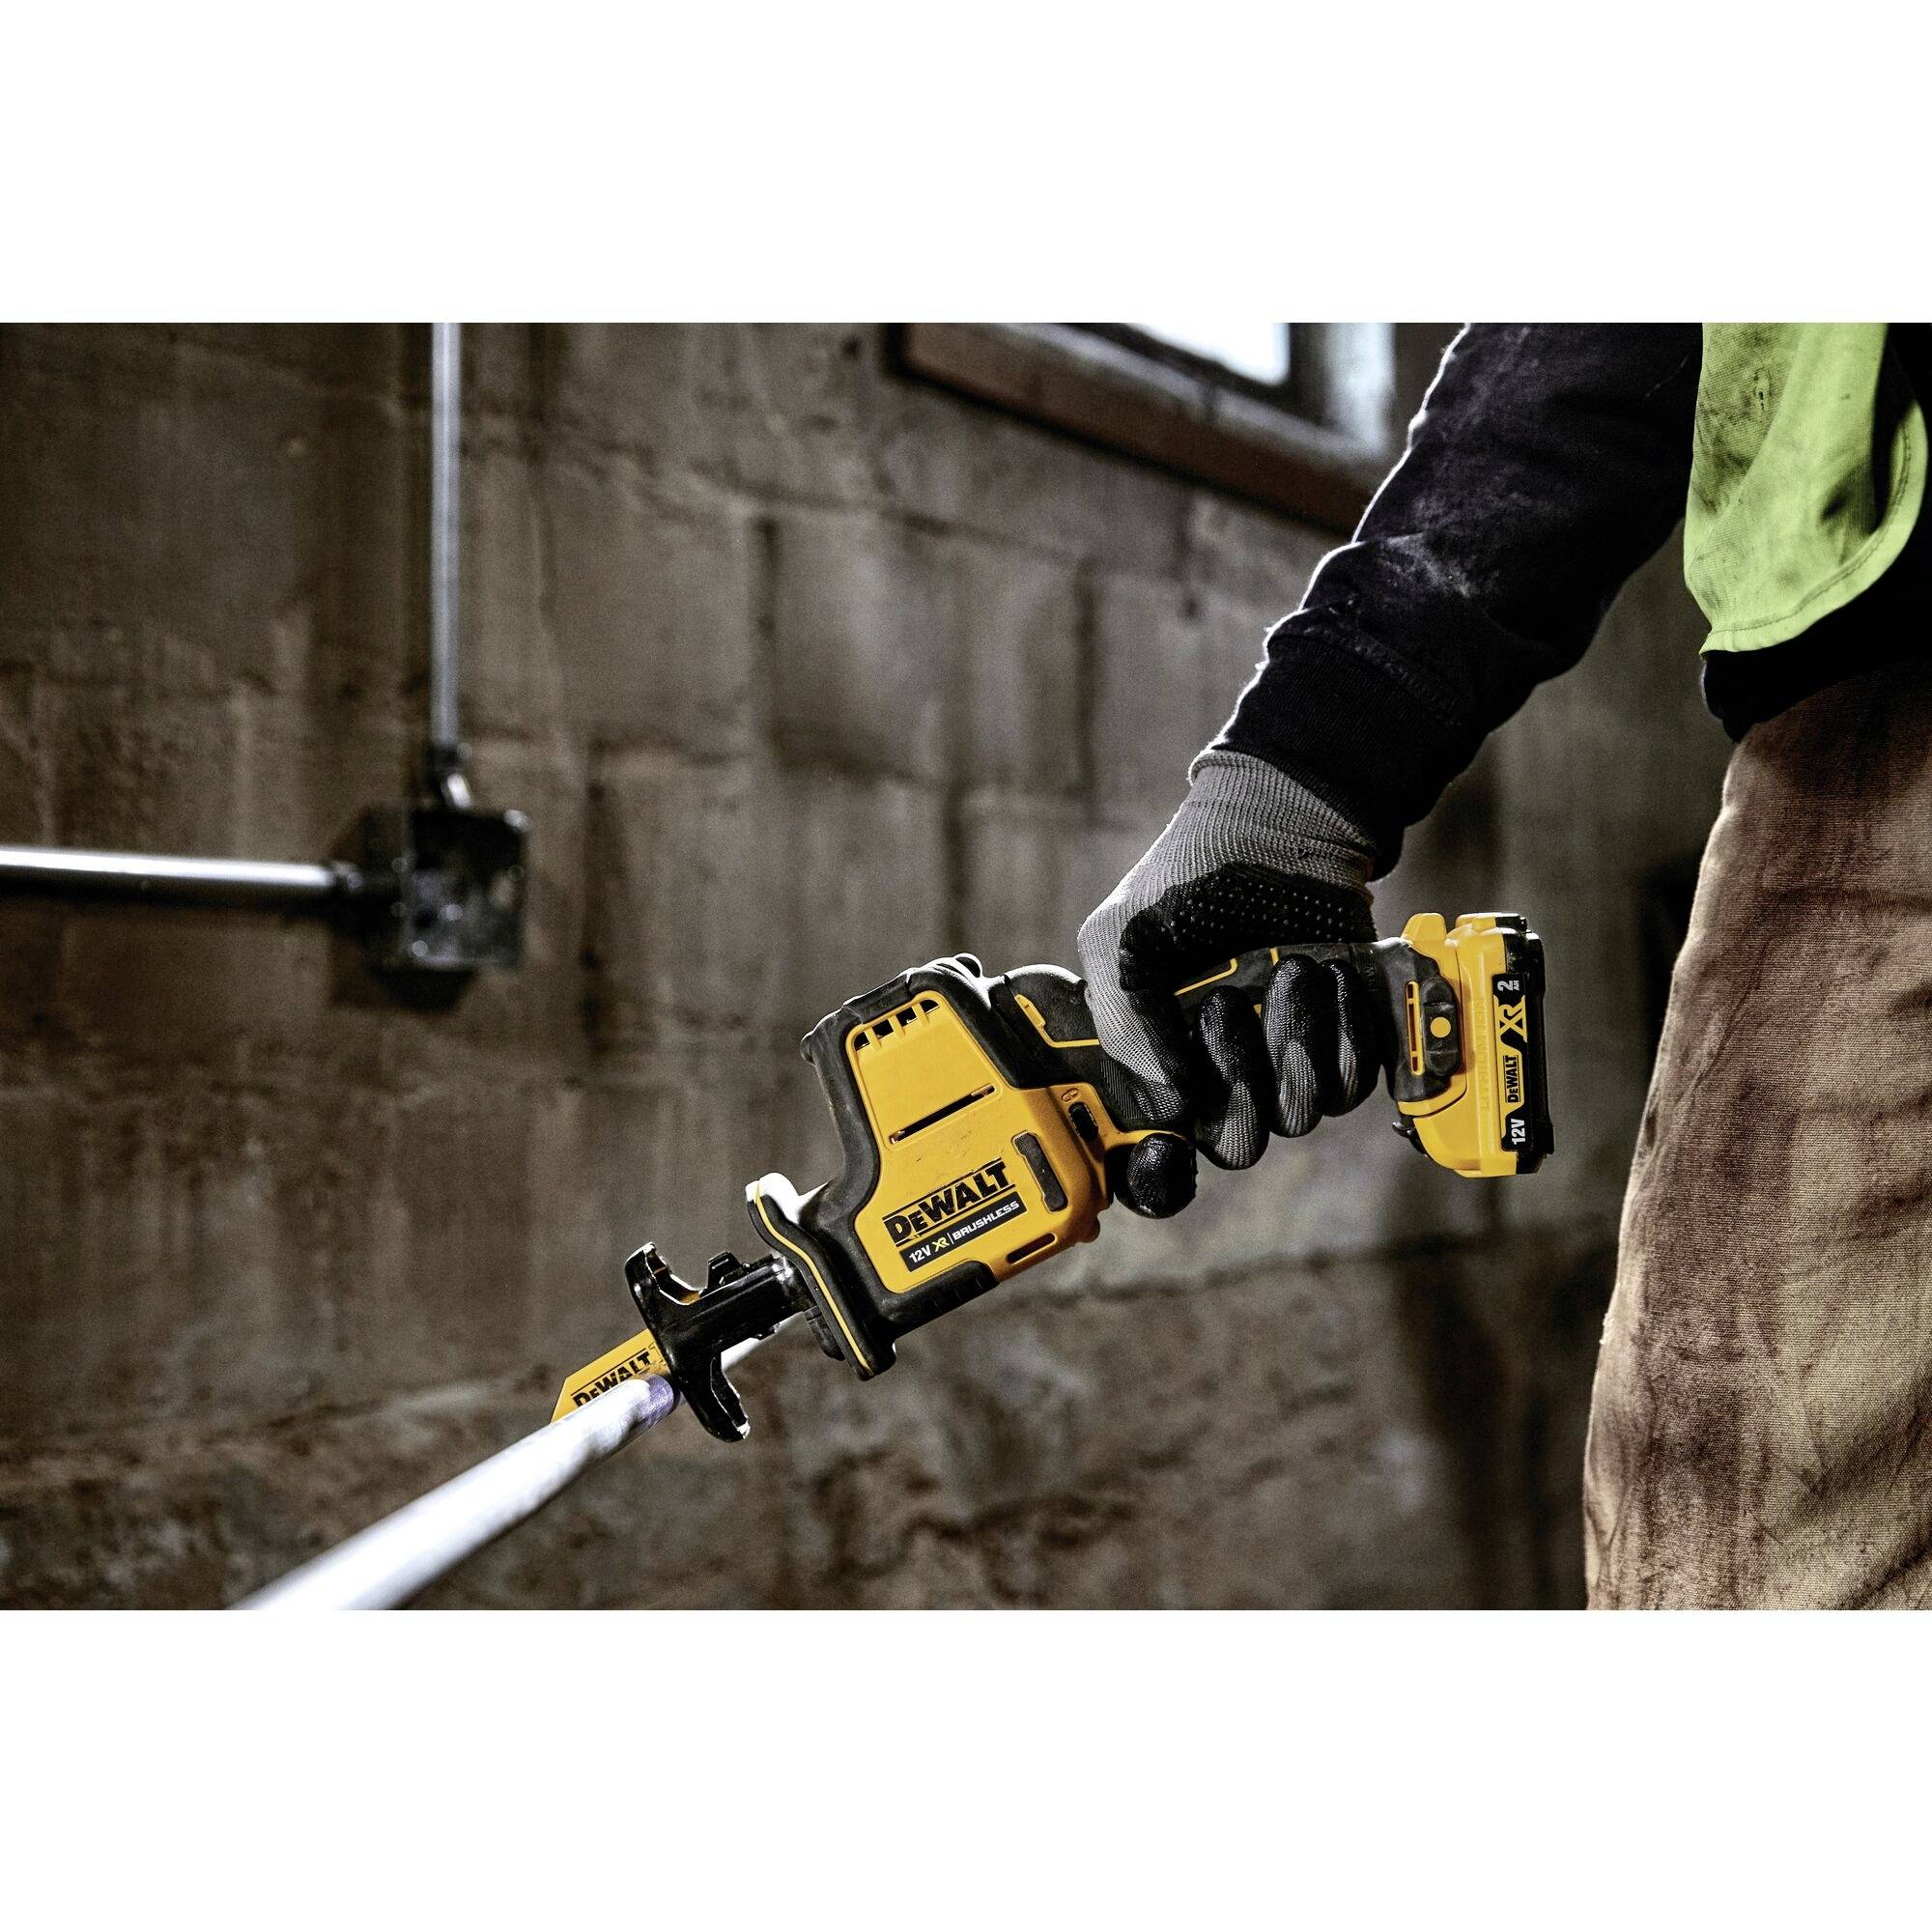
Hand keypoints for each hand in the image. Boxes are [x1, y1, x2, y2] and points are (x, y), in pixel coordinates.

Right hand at [1076, 752, 1385, 1216]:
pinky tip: (1328, 972)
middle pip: (1237, 1145)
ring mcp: (1282, 1064)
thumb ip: (1122, 1018)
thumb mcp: (1121, 938)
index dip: (1155, 1174)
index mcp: (1156, 1068)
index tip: (1162, 1148)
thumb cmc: (1184, 882)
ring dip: (1295, 1042)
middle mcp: (1219, 1080)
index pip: (1153, 1160)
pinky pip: (1354, 1078)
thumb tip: (1169, 1102)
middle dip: (1238, 1084)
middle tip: (1226, 1004)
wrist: (1273, 827)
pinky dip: (1343, 1029)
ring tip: (1288, 969)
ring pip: (1299, 1114)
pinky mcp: (1342, 1042)